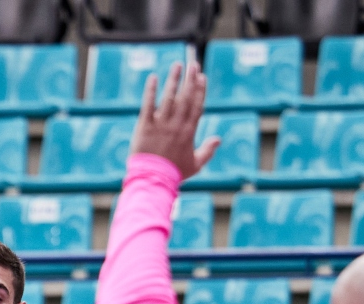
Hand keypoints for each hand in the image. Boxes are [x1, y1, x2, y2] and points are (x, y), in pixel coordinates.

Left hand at [129, 61, 221, 181]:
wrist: (153, 180)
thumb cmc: (174, 174)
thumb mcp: (195, 165)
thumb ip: (208, 151)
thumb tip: (218, 139)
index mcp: (188, 132)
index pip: (197, 106)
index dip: (200, 90)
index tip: (202, 76)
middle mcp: (176, 125)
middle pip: (185, 97)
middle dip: (190, 79)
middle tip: (193, 63)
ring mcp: (160, 124)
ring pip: (169, 97)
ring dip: (173, 79)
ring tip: (177, 64)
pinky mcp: (145, 126)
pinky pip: (148, 105)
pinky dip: (151, 91)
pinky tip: (154, 77)